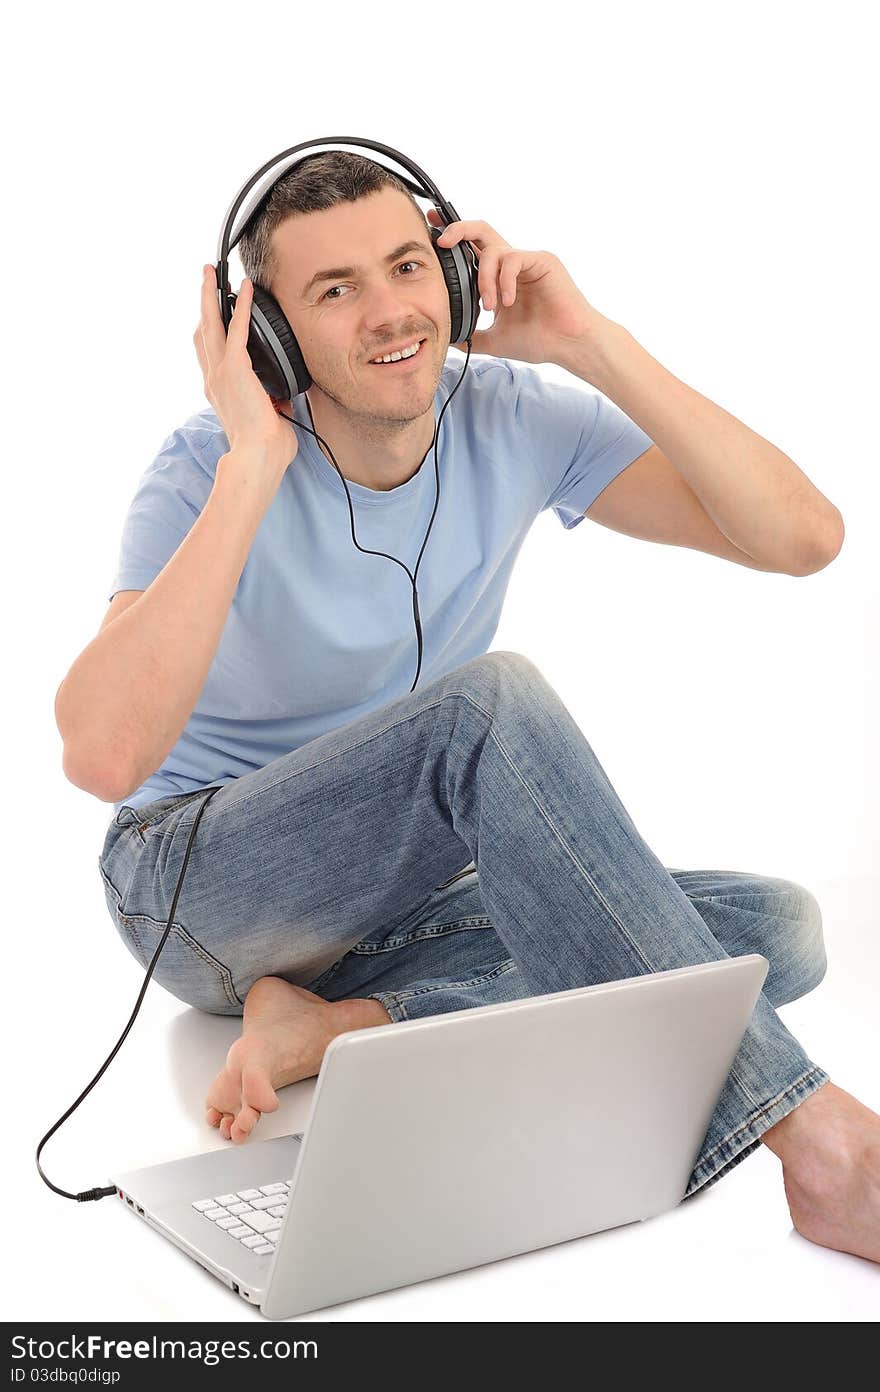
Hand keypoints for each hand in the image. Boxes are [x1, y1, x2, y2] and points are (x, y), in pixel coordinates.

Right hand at [193, 266, 297, 472]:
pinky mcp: (234, 368)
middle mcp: (213, 378)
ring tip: (212, 272)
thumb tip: (280, 399)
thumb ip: (270, 404)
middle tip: (204, 279)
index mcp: (219, 391)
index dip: (208, 329)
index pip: (208, 352)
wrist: (258, 456)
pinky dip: (240, 305)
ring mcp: (220, 372)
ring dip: (210, 294)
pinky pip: (235, 328)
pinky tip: (244, 287)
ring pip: (210, 323)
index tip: (210, 313)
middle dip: (202, 302)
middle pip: (202, 331)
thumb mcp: (267, 420)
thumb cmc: (265, 448)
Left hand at [427, 210, 603, 366]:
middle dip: (458, 230)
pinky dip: (504, 281)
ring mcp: (527, 259)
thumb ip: (471, 336)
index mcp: (501, 277)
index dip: (453, 237)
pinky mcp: (542, 260)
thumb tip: (447, 339)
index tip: (432, 234)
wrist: (568, 345)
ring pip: (494, 250)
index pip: (473, 249)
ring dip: (484, 278)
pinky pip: (513, 259)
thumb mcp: (495, 340)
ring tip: (489, 306)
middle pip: (481, 230)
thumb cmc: (540, 341)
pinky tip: (507, 302)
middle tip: (442, 241)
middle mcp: (512, 263)